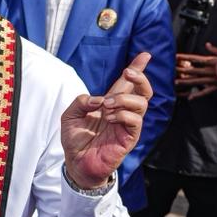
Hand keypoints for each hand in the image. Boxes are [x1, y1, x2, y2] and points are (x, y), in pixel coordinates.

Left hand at [61, 52, 152, 187]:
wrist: (76, 162)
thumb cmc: (75, 139)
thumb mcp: (70, 115)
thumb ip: (81, 101)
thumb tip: (97, 98)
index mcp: (110, 103)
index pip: (127, 83)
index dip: (137, 68)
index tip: (145, 55)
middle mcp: (123, 111)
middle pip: (143, 90)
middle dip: (139, 77)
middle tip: (127, 72)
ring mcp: (128, 124)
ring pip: (142, 103)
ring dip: (125, 98)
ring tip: (106, 104)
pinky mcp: (129, 137)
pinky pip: (135, 120)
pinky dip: (122, 114)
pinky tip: (108, 117)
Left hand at [176, 43, 216, 98]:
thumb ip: (214, 49)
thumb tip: (207, 44)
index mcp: (211, 61)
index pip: (194, 58)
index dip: (184, 57)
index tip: (175, 56)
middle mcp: (210, 70)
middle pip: (192, 70)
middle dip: (181, 70)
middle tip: (171, 69)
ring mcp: (213, 79)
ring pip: (196, 81)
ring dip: (185, 81)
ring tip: (175, 82)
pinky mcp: (216, 86)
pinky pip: (206, 91)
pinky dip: (198, 95)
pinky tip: (190, 98)